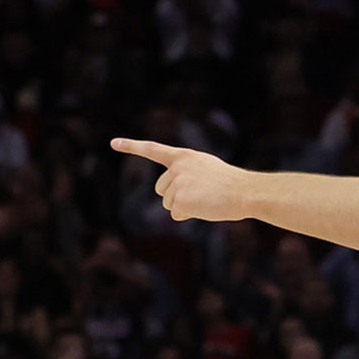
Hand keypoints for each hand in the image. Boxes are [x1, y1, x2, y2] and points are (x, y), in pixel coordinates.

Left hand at [111, 139, 250, 221]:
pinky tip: (205, 208)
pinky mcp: (180, 200)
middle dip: (176, 197)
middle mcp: (177, 168)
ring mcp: (178, 183)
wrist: (245, 191)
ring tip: (206, 199)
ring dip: (185, 206)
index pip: (153, 149)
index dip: (132, 146)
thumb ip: (187, 175)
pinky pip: (176, 215)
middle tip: (201, 194)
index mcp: (184, 156)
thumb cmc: (232, 184)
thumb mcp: (208, 170)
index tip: (113, 143)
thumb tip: (175, 202)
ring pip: (168, 204)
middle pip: (161, 190)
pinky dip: (189, 215)